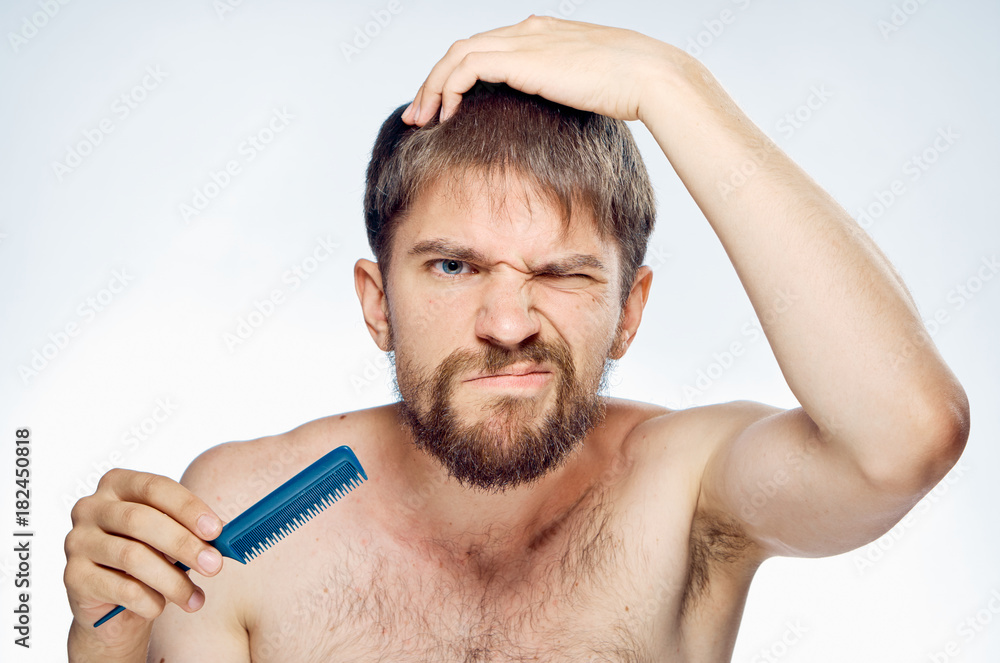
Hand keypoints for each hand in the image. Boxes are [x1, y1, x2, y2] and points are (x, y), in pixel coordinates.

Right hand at [63, 469, 223, 640]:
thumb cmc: (150, 559)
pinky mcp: (72, 576)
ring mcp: (77, 541)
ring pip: (132, 557)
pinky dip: (149, 600)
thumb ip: (190, 532)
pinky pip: (119, 588)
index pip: (155, 487)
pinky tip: (160, 606)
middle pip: (141, 520)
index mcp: (118, 484)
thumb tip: (220, 539)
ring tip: (195, 598)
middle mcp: (91, 507)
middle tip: (214, 566)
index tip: (216, 530)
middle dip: (184, 544)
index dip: (188, 508)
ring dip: (172, 580)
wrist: (114, 605)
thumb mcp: (170, 539)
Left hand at [400, 15, 679, 126]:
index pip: (487, 50)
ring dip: (432, 87)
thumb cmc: (633, 90)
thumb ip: (566, 96)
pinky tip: (445, 114)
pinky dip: (448, 88)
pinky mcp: (520, 58)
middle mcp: (527, 31)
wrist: (650, 76)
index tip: (445, 110)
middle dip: (434, 83)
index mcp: (543, 35)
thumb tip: (557, 127)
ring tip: (421, 119)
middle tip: (419, 115)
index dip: (459, 78)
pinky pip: (465, 67)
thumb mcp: (590, 89)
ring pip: (456, 55)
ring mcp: (523, 40)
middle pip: (464, 49)